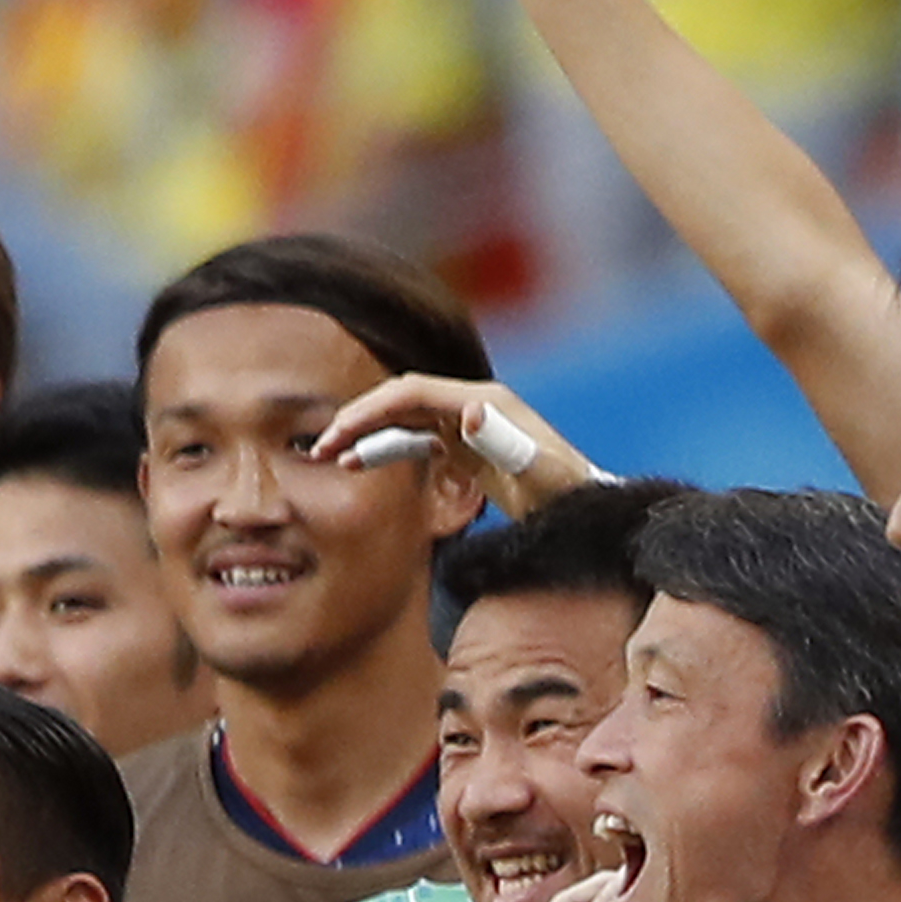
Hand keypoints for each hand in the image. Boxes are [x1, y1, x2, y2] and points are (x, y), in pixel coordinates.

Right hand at [312, 374, 591, 519]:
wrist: (582, 510)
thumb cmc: (563, 494)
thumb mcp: (538, 473)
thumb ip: (505, 443)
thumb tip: (466, 412)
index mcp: (483, 403)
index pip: (412, 392)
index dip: (371, 408)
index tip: (337, 434)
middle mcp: (470, 405)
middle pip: (400, 400)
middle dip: (357, 419)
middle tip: (318, 447)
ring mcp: (465, 425)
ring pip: (401, 419)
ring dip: (364, 434)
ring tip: (326, 457)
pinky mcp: (462, 447)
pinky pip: (412, 440)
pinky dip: (382, 449)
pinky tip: (356, 465)